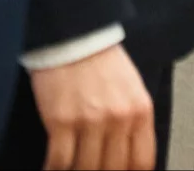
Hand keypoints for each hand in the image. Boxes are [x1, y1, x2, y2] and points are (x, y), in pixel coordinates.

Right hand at [28, 43, 154, 170]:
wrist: (76, 37)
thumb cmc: (103, 62)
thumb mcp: (133, 89)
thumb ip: (135, 122)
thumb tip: (130, 157)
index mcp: (140, 111)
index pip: (142, 161)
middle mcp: (118, 119)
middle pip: (113, 169)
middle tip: (93, 170)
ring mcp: (90, 121)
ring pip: (86, 169)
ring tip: (73, 170)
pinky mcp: (61, 121)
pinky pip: (58, 161)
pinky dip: (53, 170)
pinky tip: (51, 169)